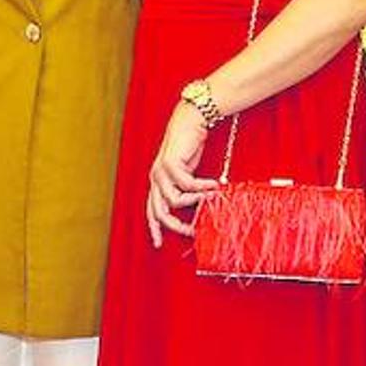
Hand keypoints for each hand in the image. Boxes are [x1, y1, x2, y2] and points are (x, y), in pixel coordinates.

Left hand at [145, 103, 217, 248]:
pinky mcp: (169, 163)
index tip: (158, 244)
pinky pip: (186, 185)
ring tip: (211, 198)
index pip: (150, 210)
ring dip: (195, 202)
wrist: (190, 120)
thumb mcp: (188, 173)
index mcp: (156, 183)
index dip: (153, 228)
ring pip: (174, 201)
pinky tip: (215, 186)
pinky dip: (202, 188)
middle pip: (159, 211)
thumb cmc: (190, 147)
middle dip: (176, 224)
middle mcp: (154, 179)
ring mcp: (160, 171)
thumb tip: (200, 211)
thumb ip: (187, 191)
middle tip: (193, 230)